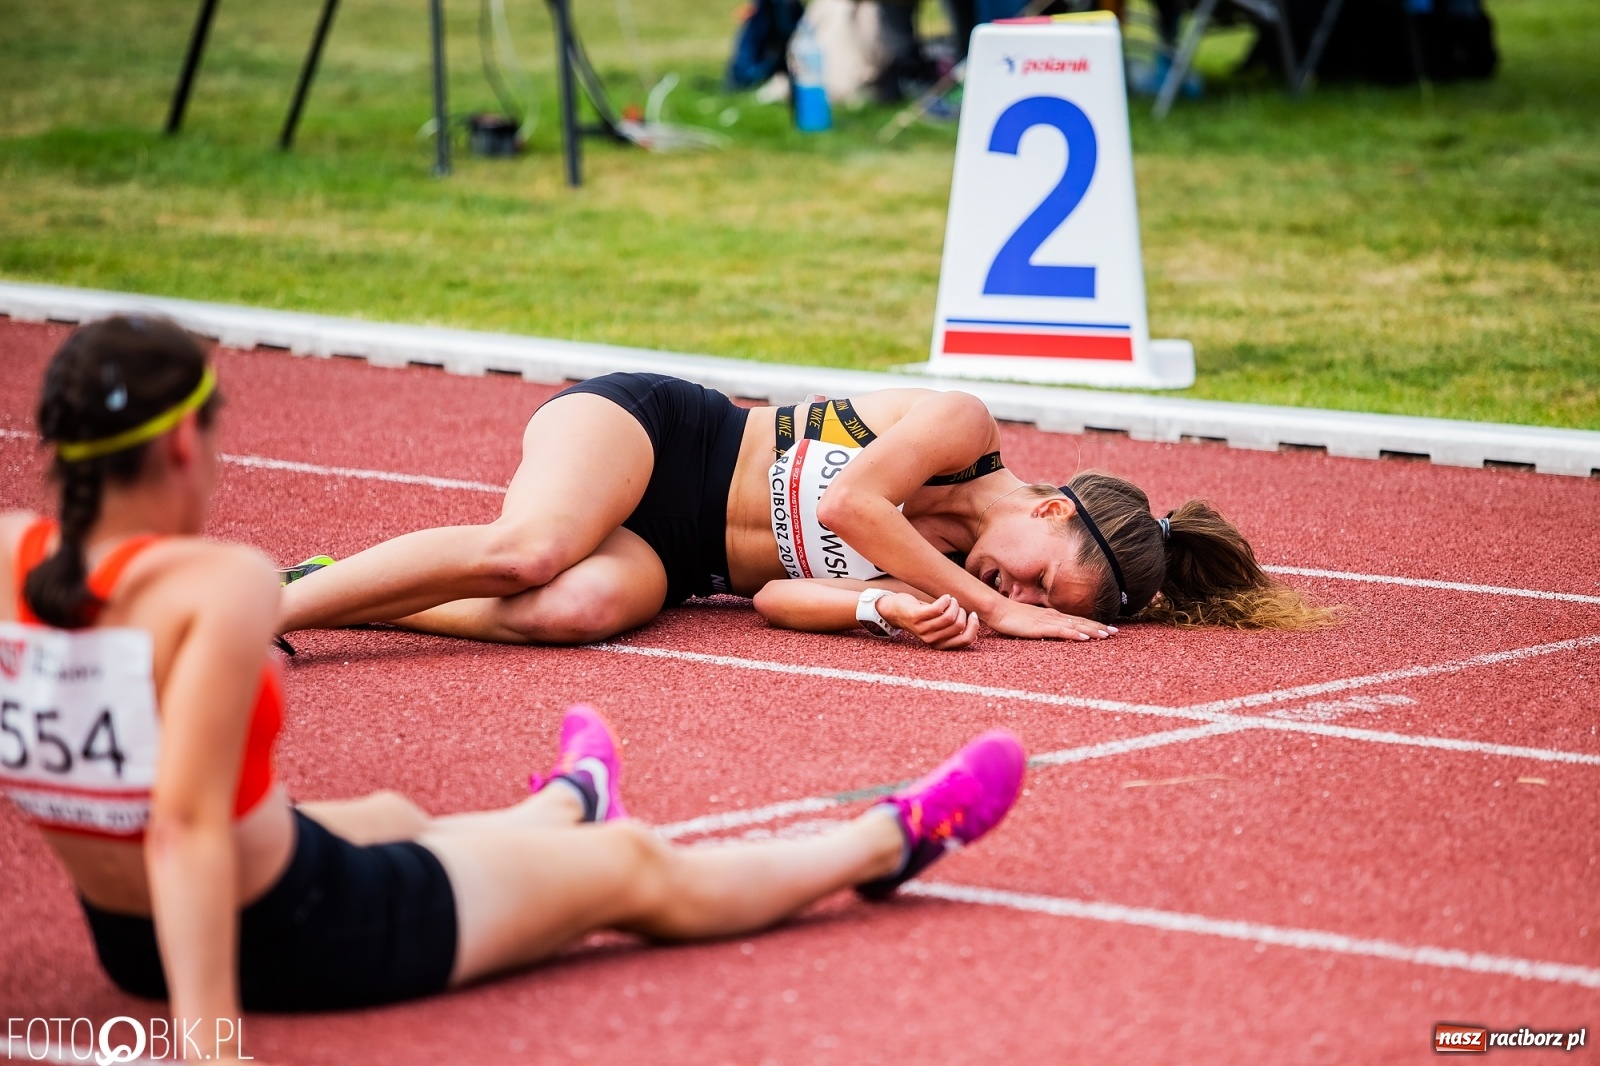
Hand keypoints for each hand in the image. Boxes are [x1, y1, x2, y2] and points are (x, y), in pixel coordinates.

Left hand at [879, 593, 980, 649]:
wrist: (896, 611)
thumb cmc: (922, 617)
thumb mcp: (939, 626)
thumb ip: (954, 628)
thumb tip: (975, 626)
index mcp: (941, 644)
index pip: (966, 640)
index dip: (974, 626)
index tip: (973, 615)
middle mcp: (932, 640)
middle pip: (959, 626)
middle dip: (962, 611)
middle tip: (956, 605)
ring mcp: (923, 629)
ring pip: (950, 617)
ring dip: (954, 604)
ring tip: (950, 600)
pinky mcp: (917, 617)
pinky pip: (938, 608)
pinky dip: (945, 600)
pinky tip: (944, 597)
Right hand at [985, 598, 1115, 640]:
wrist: (997, 610)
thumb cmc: (1010, 617)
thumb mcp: (1030, 622)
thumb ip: (1041, 625)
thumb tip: (1051, 631)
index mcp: (1052, 616)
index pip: (1076, 620)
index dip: (1093, 624)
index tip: (1107, 629)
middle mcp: (1054, 617)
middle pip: (1081, 622)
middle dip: (1099, 627)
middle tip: (1115, 632)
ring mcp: (1048, 621)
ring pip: (1075, 626)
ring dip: (1092, 631)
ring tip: (1106, 635)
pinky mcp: (1041, 627)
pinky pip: (1061, 632)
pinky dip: (1074, 634)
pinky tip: (1085, 638)